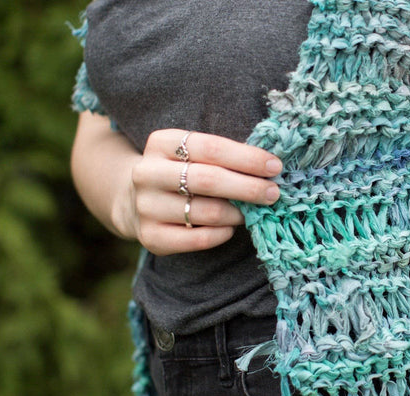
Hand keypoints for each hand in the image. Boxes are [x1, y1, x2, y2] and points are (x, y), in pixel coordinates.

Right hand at [125, 129, 282, 254]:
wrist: (135, 202)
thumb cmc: (179, 174)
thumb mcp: (191, 155)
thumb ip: (222, 157)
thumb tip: (269, 167)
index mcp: (160, 143)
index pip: (210, 148)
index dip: (246, 158)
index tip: (275, 166)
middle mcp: (148, 173)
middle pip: (208, 180)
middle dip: (248, 187)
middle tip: (273, 193)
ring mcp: (146, 207)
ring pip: (207, 212)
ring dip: (237, 213)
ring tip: (251, 212)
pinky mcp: (151, 236)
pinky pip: (200, 238)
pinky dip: (223, 233)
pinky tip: (230, 228)